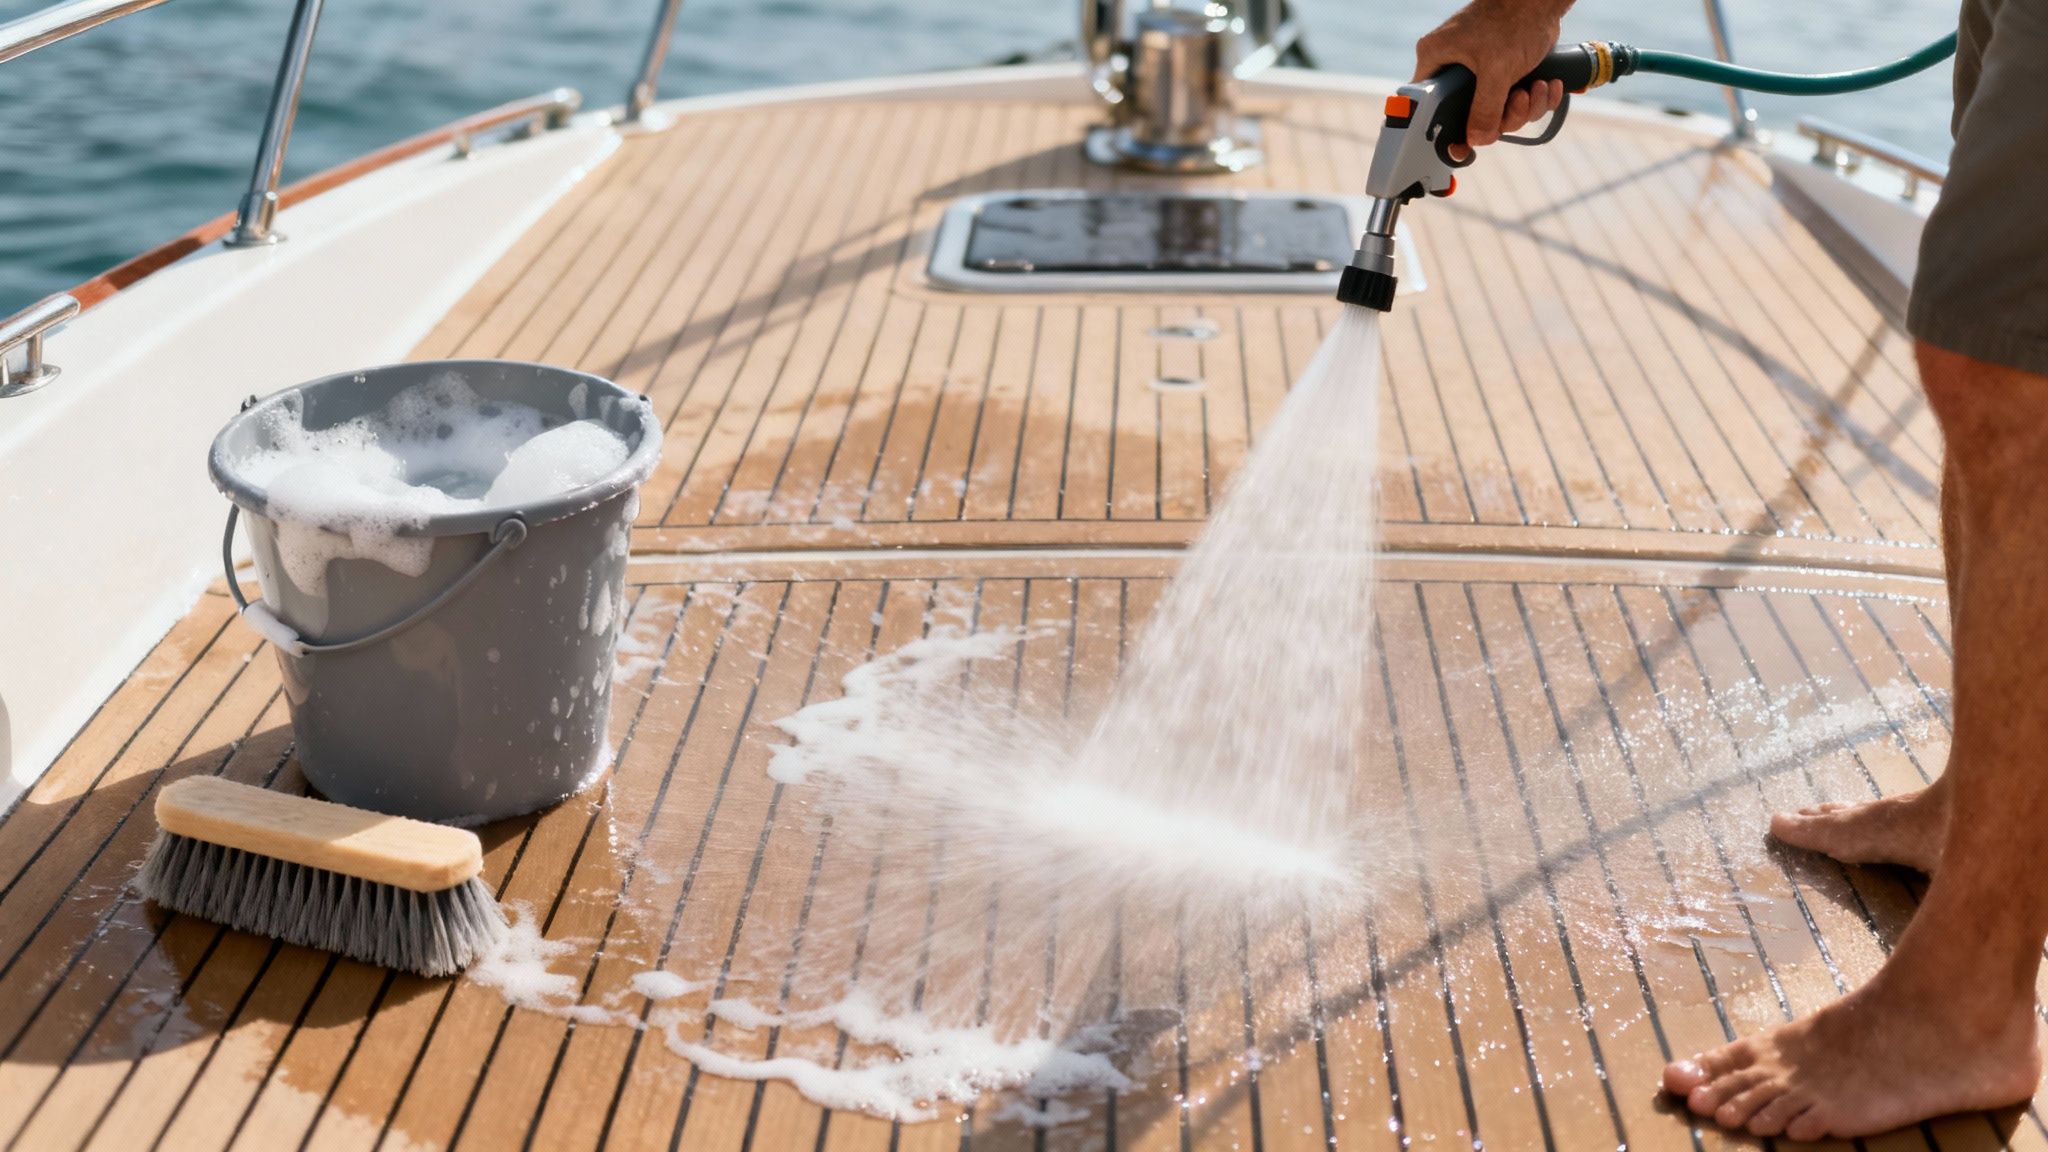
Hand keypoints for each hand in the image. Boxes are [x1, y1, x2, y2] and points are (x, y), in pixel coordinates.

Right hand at [1414, 0, 1573, 158]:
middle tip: (1518, 100)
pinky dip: (1535, 97)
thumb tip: (1476, 140)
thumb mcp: (1496, 69)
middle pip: (1469, 114)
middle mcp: (1454, 67)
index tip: (1459, 147)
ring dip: (1525, 107)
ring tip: (1538, 87)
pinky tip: (1547, 84)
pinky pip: (1514, 99)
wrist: (1542, 0)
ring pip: (1497, 110)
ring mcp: (1479, 71)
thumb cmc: (1513, 20)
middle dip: (1504, 115)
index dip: (1443, 129)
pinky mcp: (1503, 71)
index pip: (1426, 105)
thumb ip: (1484, 109)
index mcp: (1437, 60)